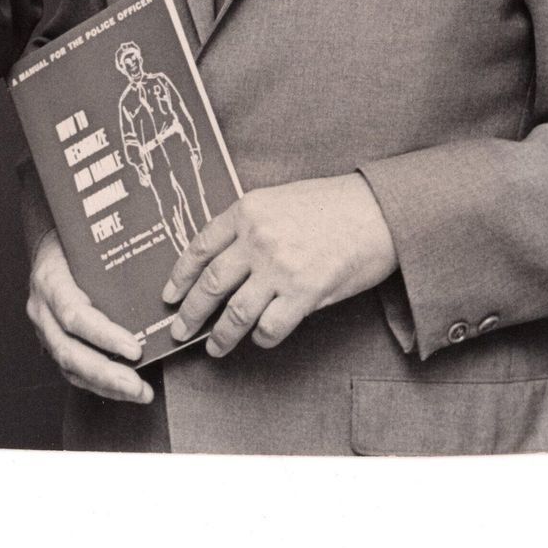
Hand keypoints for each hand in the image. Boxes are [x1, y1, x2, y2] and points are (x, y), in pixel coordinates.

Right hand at [26, 230, 152, 404]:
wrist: (49, 246)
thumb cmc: (74, 242)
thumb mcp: (88, 241)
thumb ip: (115, 257)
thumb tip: (164, 268)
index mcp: (50, 280)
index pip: (74, 314)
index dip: (103, 335)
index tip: (135, 348)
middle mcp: (42, 309)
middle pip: (69, 350)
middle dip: (105, 373)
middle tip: (138, 386)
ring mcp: (44, 329)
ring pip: (69, 366)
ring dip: (106, 385)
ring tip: (140, 392)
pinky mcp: (53, 343)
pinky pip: (73, 372)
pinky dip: (101, 385)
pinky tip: (126, 391)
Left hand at [163, 173, 399, 355]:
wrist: (379, 211)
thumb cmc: (333, 204)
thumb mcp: (279, 200)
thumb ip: (249, 226)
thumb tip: (223, 261)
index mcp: (246, 211)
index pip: (199, 248)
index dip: (179, 276)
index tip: (168, 296)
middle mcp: (257, 239)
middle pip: (210, 284)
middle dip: (190, 313)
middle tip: (179, 331)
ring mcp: (280, 268)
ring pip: (235, 312)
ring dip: (220, 336)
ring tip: (213, 348)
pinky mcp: (306, 293)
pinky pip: (270, 327)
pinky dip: (260, 339)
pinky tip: (258, 340)